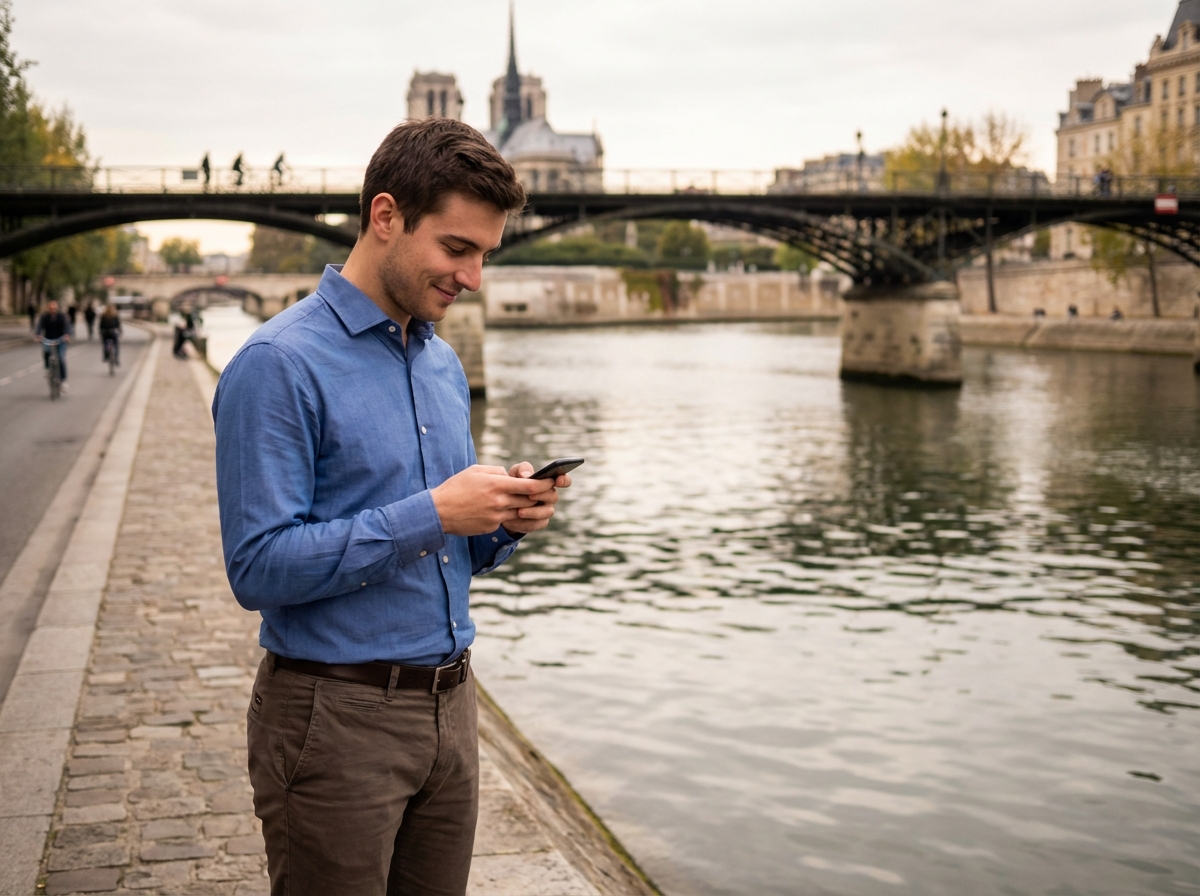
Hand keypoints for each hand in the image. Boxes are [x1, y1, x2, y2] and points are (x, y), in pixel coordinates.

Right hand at [431, 464, 556, 535]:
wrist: (439, 511)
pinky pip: (507, 520)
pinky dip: (509, 515)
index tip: (551, 481)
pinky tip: (503, 510)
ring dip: (527, 508)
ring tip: (528, 501)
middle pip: (529, 501)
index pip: (529, 485)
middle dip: (539, 497)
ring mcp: (496, 516)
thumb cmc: (457, 487)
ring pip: (521, 512)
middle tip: (546, 493)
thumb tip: (511, 477)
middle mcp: (499, 501)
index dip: (543, 484)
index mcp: (496, 484)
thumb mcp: (476, 471)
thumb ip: (497, 472)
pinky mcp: (491, 527)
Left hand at [500, 462, 572, 535]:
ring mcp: (546, 510)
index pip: (563, 479)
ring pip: (547, 512)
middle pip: (553, 496)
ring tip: (519, 511)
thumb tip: (526, 475)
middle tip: (529, 495)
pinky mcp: (539, 522)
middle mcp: (550, 496)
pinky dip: (526, 522)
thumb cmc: (513, 483)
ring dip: (533, 512)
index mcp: (548, 482)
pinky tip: (514, 520)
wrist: (504, 502)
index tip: (558, 480)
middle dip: (542, 495)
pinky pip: (537, 524)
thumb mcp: (515, 473)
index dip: (564, 480)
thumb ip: (522, 470)